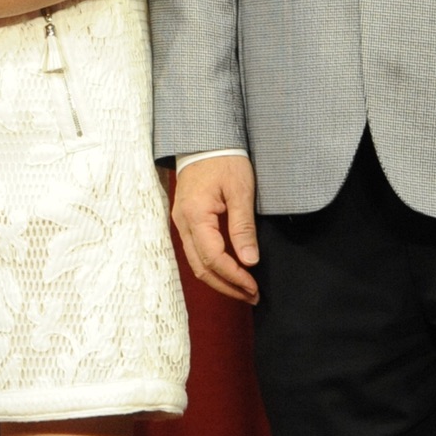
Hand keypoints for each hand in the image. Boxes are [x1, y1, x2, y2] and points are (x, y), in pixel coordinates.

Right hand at [169, 154, 259, 304]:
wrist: (204, 140)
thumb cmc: (224, 160)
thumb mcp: (240, 191)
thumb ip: (243, 227)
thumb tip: (249, 261)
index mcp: (195, 215)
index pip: (213, 258)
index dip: (234, 277)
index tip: (254, 287)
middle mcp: (182, 222)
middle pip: (201, 267)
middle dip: (227, 286)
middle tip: (252, 295)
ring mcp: (181, 222)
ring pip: (196, 263)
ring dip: (220, 280)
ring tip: (244, 289)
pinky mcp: (186, 220)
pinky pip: (195, 252)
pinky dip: (213, 267)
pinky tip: (230, 271)